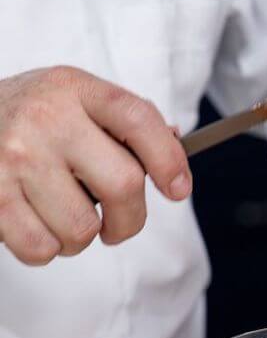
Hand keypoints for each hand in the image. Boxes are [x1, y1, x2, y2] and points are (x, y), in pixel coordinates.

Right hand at [0, 66, 190, 264]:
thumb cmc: (33, 115)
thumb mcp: (77, 98)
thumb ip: (125, 121)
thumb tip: (177, 148)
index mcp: (76, 89)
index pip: (140, 121)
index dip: (169, 160)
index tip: (179, 190)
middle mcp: (46, 119)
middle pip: (123, 185)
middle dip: (131, 219)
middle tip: (122, 224)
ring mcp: (15, 157)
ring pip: (82, 228)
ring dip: (84, 237)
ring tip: (67, 216)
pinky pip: (41, 248)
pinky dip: (48, 248)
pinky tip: (39, 224)